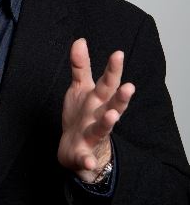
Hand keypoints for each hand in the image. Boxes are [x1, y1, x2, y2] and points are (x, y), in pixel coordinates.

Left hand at [58, 38, 134, 182]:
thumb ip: (80, 66)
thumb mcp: (80, 89)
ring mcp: (92, 136)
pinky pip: (85, 159)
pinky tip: (88, 164)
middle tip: (129, 87)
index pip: (107, 83)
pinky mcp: (82, 154)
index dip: (113, 69)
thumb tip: (80, 40)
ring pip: (102, 129)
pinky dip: (87, 162)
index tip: (118, 53)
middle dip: (120, 98)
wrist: (76, 149)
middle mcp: (99, 116)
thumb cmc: (81, 115)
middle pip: (111, 105)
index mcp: (99, 100)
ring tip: (112, 116)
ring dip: (107, 123)